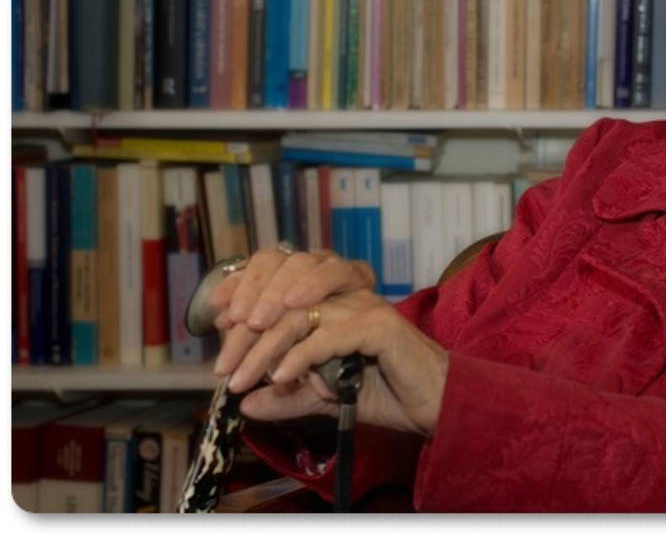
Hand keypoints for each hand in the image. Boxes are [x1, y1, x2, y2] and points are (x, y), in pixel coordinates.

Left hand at [207, 246, 448, 434]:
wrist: (437, 405)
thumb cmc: (389, 393)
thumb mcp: (327, 396)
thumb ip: (290, 396)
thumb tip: (246, 404)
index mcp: (337, 295)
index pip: (283, 275)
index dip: (247, 288)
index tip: (215, 318)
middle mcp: (351, 291)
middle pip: (285, 292)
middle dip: (247, 332)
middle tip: (223, 369)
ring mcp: (367, 304)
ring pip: (303, 313)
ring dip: (266, 347)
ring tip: (243, 377)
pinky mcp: (381, 326)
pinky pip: (331, 335)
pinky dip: (301, 356)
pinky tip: (281, 378)